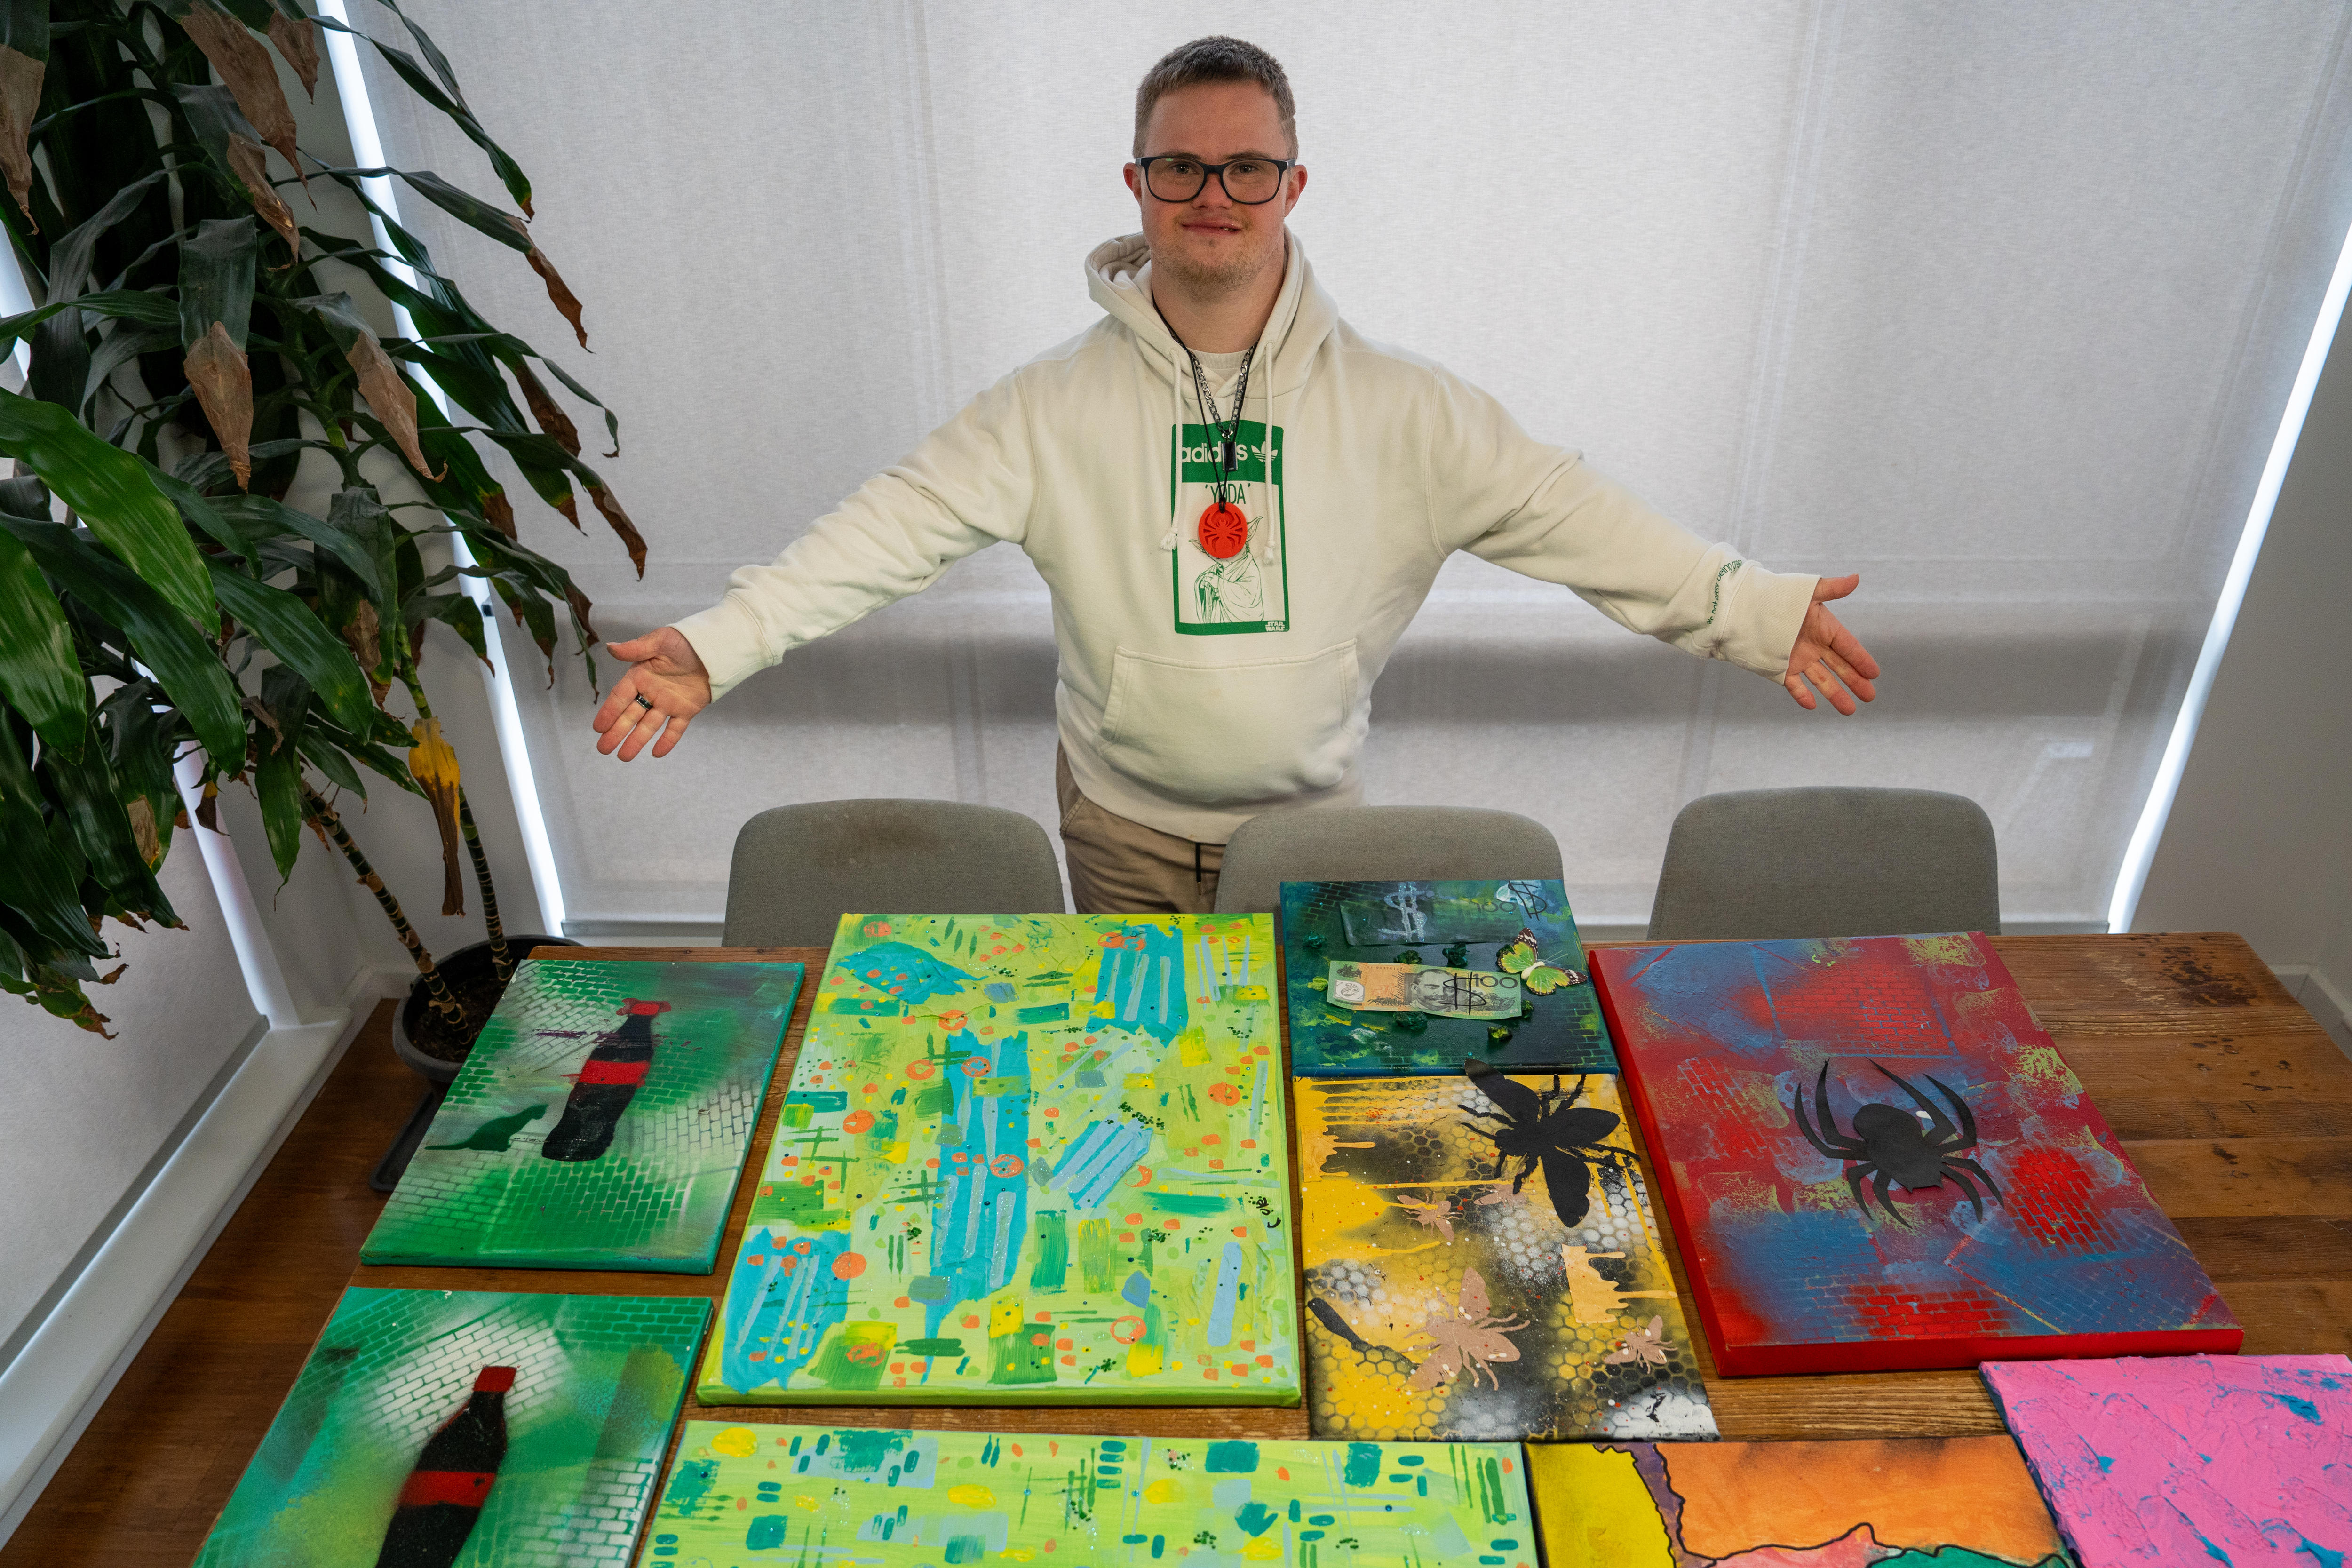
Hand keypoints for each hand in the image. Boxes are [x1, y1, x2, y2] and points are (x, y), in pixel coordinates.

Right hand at [593, 626, 711, 759]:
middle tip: (603, 749)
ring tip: (623, 757)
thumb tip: (610, 647)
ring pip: (649, 726)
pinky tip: (656, 754)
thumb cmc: (684, 641)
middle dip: (617, 732)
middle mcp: (651, 692)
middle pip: (630, 715)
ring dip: (636, 741)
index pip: (620, 697)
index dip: (608, 712)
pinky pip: (675, 729)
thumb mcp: (659, 641)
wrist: (714, 648)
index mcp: (640, 675)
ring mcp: (668, 702)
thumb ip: (636, 648)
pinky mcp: (686, 710)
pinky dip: (667, 741)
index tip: (598, 728)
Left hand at [1783, 573, 1879, 714]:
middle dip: (1855, 682)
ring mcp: (1799, 659)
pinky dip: (1802, 695)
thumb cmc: (1780, 594)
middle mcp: (1815, 646)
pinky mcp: (1781, 668)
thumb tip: (1856, 578)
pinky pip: (1794, 685)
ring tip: (1849, 710)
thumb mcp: (1808, 591)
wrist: (1747, 606)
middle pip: (1839, 667)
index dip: (1861, 659)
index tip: (1874, 673)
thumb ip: (1832, 588)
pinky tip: (1812, 705)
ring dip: (1835, 694)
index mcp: (1825, 628)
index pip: (1848, 647)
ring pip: (1821, 680)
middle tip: (1870, 696)